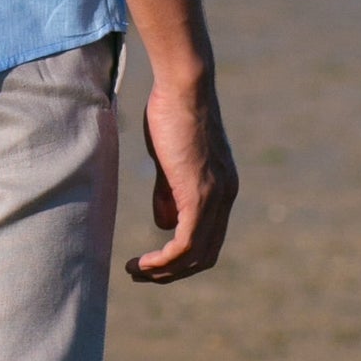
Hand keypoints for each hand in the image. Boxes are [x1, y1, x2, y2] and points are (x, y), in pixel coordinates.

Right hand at [128, 72, 236, 283]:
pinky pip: (186, 244)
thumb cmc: (172, 113)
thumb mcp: (170, 160)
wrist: (184, 86)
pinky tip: (143, 262)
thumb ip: (169, 191)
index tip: (153, 261)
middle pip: (205, 255)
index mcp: (222, 188)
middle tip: (142, 273)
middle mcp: (226, 197)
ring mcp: (216, 197)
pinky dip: (164, 260)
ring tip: (135, 271)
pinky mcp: (200, 195)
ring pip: (195, 255)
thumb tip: (164, 223)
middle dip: (173, 272)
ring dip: (164, 271)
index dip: (182, 258)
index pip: (209, 239)